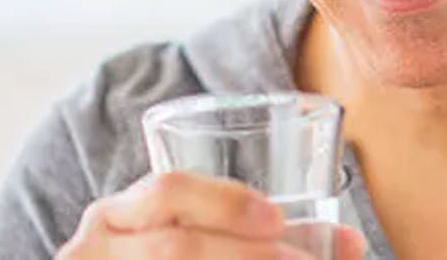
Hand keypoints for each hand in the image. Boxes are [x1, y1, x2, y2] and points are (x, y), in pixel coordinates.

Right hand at [56, 171, 365, 259]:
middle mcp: (95, 249)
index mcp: (117, 215)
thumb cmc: (164, 254)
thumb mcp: (196, 237)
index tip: (277, 218)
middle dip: (247, 257)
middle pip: (175, 250)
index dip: (224, 203)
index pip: (167, 192)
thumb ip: (265, 237)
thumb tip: (351, 243)